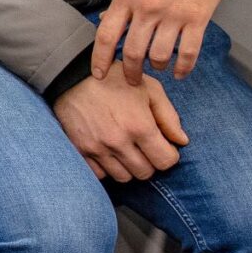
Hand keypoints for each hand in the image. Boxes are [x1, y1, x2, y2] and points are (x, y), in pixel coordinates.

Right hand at [53, 73, 188, 182]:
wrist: (70, 75)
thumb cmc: (114, 79)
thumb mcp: (149, 89)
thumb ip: (168, 116)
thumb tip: (181, 141)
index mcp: (139, 126)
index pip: (165, 161)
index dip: (169, 154)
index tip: (163, 145)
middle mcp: (118, 142)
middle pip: (145, 172)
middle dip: (150, 162)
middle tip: (145, 147)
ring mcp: (97, 148)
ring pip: (124, 177)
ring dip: (129, 167)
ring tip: (126, 149)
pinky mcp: (80, 150)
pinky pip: (100, 174)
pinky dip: (107, 168)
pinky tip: (109, 152)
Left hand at [93, 0, 239, 85]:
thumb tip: (106, 20)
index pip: (107, 36)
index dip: (100, 60)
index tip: (99, 75)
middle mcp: (148, 8)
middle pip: (133, 52)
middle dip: (130, 72)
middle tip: (131, 80)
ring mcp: (174, 14)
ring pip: (160, 57)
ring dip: (157, 68)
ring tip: (157, 68)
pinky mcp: (199, 18)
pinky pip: (188, 53)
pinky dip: (183, 68)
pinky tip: (180, 72)